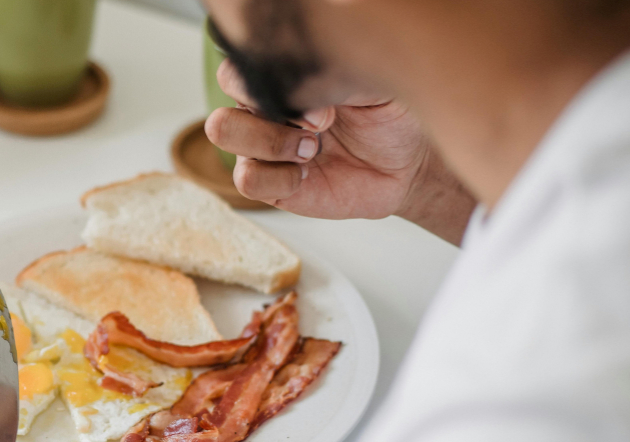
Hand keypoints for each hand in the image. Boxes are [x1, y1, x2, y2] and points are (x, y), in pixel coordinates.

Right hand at [205, 61, 475, 244]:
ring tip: (314, 149)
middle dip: (270, 114)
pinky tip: (308, 173)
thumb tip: (298, 83)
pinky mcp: (271, 184)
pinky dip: (279, 177)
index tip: (320, 96)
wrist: (406, 161)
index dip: (264, 81)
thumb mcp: (368, 77)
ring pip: (224, 135)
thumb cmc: (387, 112)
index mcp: (279, 78)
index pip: (237, 69)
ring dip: (272, 143)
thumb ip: (331, 69)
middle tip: (320, 124)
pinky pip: (246, 180)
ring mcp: (261, 147)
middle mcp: (261, 110)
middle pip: (222, 102)